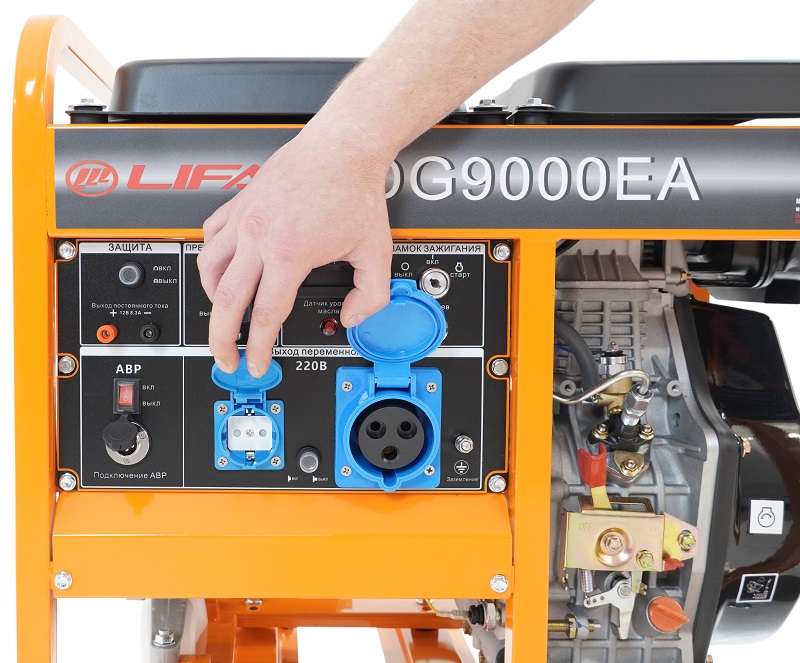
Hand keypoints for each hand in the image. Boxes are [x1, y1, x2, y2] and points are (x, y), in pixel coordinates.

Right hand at [197, 123, 393, 376]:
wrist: (344, 145)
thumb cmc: (355, 189)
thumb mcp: (375, 251)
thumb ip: (371, 295)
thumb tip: (352, 318)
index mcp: (289, 253)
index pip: (265, 315)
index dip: (259, 348)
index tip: (257, 364)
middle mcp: (259, 236)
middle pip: (226, 301)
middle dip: (221, 338)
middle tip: (225, 358)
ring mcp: (244, 218)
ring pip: (209, 266)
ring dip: (213, 297)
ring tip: (223, 314)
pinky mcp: (240, 201)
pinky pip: (210, 233)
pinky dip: (211, 256)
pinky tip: (221, 266)